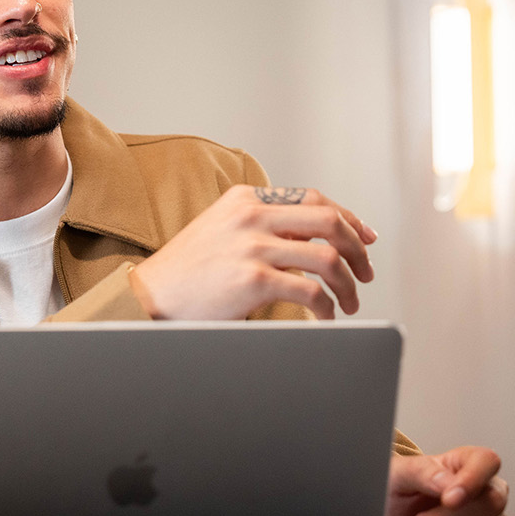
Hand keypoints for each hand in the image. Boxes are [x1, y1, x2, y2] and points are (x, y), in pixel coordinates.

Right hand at [130, 184, 376, 320]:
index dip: (348, 219)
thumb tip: (312, 241)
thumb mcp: (222, 230)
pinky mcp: (252, 279)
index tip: (366, 239)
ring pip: (327, 257)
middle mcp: (251, 215)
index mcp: (246, 198)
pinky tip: (324, 317)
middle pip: (329, 221)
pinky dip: (326, 308)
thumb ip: (260, 226)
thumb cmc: (187, 271)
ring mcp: (251, 246)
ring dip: (348, 283)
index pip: (314, 200)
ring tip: (348, 303)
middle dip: (358, 249)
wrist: (148, 295)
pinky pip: (310, 292)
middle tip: (366, 273)